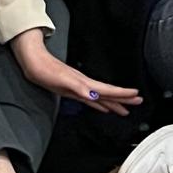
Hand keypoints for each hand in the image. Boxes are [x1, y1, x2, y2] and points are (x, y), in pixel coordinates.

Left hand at [12, 31, 141, 116]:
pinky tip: (102, 106)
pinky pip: (91, 99)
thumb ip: (78, 88)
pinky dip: (99, 103)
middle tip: (138, 102)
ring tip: (124, 109)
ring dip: (113, 103)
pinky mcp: (72, 90)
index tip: (135, 96)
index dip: (122, 94)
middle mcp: (84, 85)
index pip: (107, 90)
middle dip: (123, 99)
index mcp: (84, 84)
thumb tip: (93, 95)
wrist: (34, 63)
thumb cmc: (45, 70)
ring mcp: (79, 87)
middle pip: (108, 94)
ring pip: (101, 97)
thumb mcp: (61, 80)